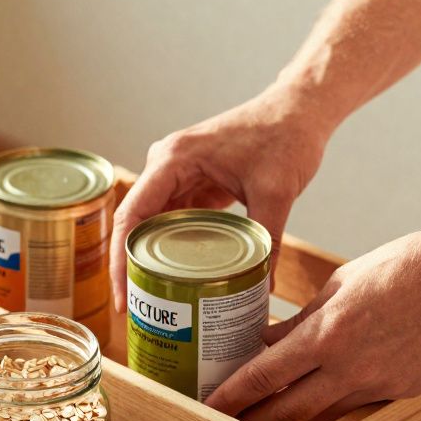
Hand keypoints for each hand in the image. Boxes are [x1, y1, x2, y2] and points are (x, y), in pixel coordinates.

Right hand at [111, 88, 331, 310]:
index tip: (125, 297)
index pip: (132, 216)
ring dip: (150, 260)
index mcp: (173, 160)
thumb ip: (268, 240)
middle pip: (135, 224)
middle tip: (137, 309)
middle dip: (132, 268)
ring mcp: (177, 174)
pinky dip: (173, 248)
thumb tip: (263, 287)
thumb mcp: (277, 191)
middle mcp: (166, 165)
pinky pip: (173, 221)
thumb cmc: (285, 135)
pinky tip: (177, 277)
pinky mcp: (192, 183)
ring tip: (153, 300)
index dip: (121, 261)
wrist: (300, 110)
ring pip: (152, 225)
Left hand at [204, 228, 420, 420]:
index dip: (231, 397)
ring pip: (323, 413)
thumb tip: (267, 342)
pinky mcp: (405, 392)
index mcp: (328, 333)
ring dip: (293, 415)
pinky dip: (335, 402)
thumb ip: (302, 320)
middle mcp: (352, 367)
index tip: (208, 409)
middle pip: (288, 410)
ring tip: (267, 415)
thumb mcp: (339, 285)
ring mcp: (381, 384)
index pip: (264, 375)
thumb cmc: (404, 266)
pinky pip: (358, 406)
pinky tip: (324, 394)